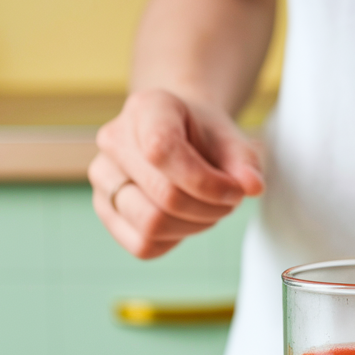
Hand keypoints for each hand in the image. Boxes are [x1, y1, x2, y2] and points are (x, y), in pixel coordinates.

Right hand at [88, 89, 263, 258]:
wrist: (179, 135)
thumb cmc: (203, 136)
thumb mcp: (231, 139)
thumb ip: (245, 161)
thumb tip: (252, 187)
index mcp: (145, 108)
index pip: (162, 150)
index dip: (206, 181)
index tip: (236, 189)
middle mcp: (113, 139)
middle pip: (164, 196)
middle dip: (209, 208)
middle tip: (228, 201)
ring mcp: (102, 176)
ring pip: (151, 225)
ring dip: (194, 226)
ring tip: (209, 209)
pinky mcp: (104, 209)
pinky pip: (142, 245)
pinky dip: (174, 240)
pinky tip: (186, 219)